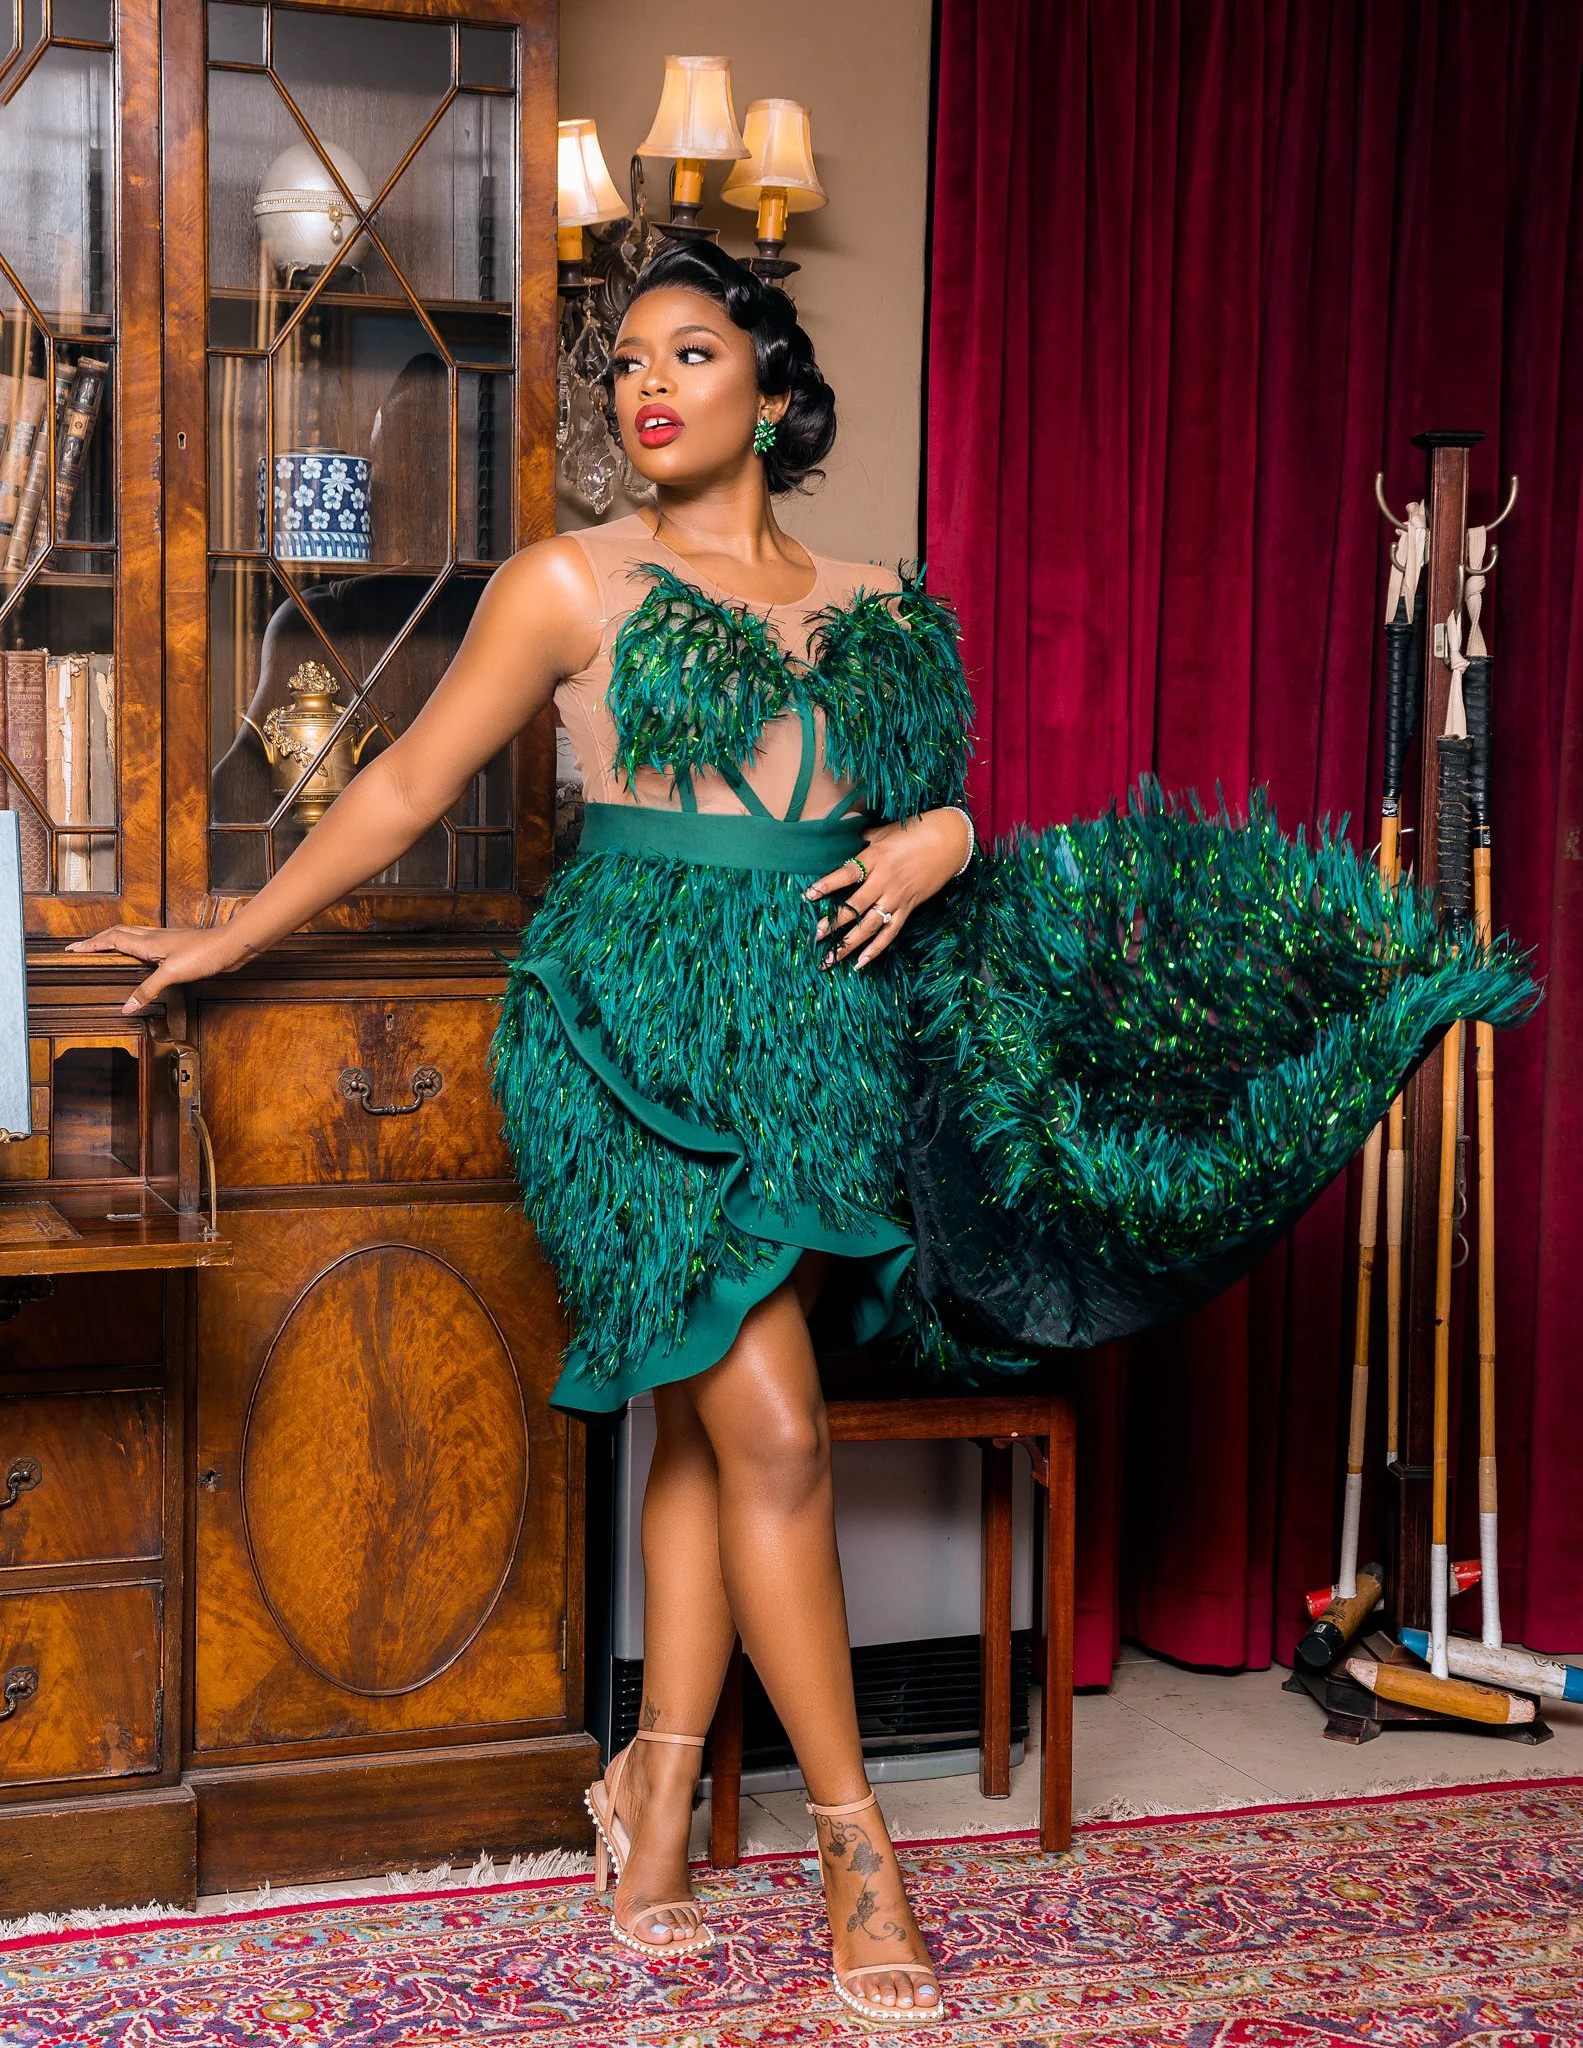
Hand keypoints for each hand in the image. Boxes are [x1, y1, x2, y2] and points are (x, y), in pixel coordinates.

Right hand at [64, 925, 251, 1015]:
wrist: (230, 945)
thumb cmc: (204, 954)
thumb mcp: (172, 974)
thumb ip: (148, 990)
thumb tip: (126, 1007)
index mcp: (146, 942)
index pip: (110, 940)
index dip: (90, 944)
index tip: (71, 949)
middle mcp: (153, 937)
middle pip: (117, 933)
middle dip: (97, 940)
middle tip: (81, 948)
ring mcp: (165, 939)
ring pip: (131, 935)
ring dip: (113, 939)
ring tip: (102, 948)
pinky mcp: (176, 945)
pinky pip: (146, 941)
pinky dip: (133, 945)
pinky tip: (139, 953)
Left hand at [803, 808, 970, 970]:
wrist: (950, 841)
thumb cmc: (916, 831)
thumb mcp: (885, 832)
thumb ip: (863, 840)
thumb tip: (844, 839)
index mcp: (874, 859)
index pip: (846, 875)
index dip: (826, 885)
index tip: (807, 896)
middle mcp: (883, 881)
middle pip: (855, 907)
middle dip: (833, 923)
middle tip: (815, 936)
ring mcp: (897, 897)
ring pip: (870, 926)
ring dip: (849, 944)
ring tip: (831, 958)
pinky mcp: (909, 907)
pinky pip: (891, 932)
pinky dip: (876, 949)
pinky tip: (860, 963)